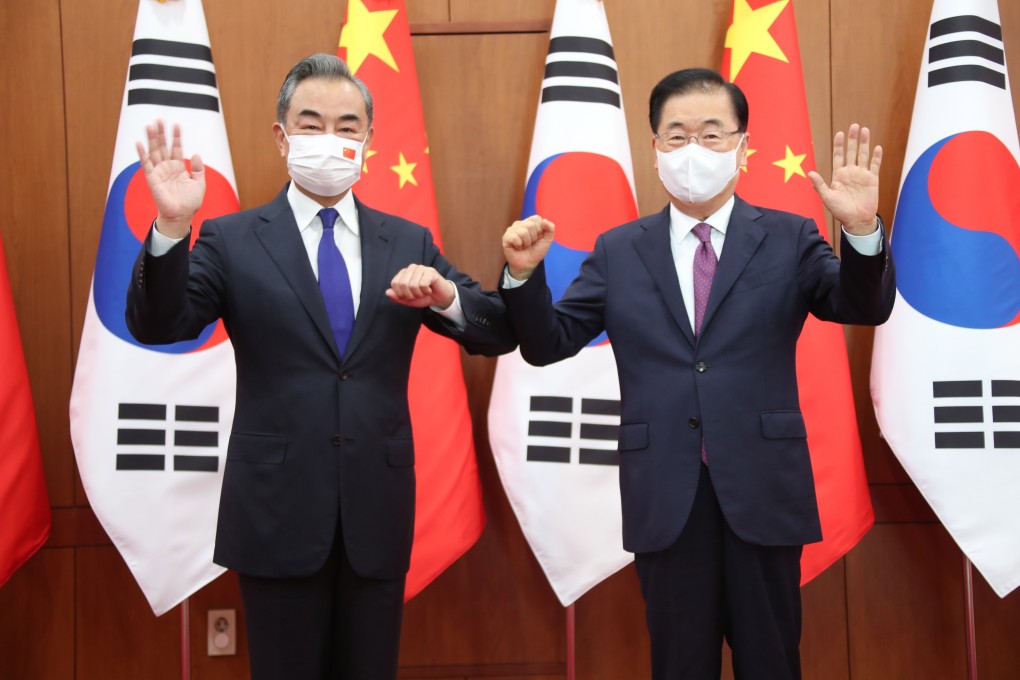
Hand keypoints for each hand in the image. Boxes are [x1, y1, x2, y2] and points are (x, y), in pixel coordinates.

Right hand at [135, 120, 205, 238]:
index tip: (176, 124)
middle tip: (159, 119)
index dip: (176, 136)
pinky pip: (145, 164)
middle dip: (161, 133)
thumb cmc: (190, 202)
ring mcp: (159, 171)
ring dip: (151, 138)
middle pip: (163, 146)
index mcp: (178, 167)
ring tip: (149, 125)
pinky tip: (139, 143)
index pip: (176, 148)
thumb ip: (198, 169)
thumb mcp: (199, 183)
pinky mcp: (151, 178)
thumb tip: (195, 154)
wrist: (182, 215)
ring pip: (153, 151)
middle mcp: (167, 167)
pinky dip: (142, 154)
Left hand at [386, 264, 456, 308]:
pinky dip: (426, 291)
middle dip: (411, 295)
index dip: (401, 294)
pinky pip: (423, 284)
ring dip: (420, 294)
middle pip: (403, 284)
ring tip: (425, 292)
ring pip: (413, 285)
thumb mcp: (408, 300)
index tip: (410, 296)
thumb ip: (397, 297)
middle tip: (418, 295)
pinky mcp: (431, 271)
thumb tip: (387, 292)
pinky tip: (430, 289)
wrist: (440, 298)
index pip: (395, 283)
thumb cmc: (424, 297)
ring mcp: (421, 268)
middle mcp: (411, 268)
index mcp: (404, 273)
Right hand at [502, 215, 554, 279]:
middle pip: (530, 225)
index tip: (538, 238)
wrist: (528, 264)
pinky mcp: (506, 237)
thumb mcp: (548, 240)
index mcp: (530, 222)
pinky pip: (514, 237)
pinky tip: (517, 247)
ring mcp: (511, 230)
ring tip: (524, 246)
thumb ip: (550, 229)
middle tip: (530, 244)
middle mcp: (520, 224)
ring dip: (526, 243)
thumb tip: (545, 220)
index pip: (537, 219)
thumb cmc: (536, 251)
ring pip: (523, 232)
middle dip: (533, 238)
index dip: (540, 230)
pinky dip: (519, 245)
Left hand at [808, 123, 881, 234]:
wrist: (856, 220)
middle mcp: (850, 172)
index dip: (839, 145)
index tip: (840, 133)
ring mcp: (862, 175)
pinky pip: (875, 165)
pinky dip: (876, 157)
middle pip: (851, 152)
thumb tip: (809, 172)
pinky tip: (877, 147)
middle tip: (854, 126)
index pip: (838, 156)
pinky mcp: (872, 180)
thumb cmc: (840, 211)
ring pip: (863, 155)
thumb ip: (819, 185)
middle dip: (852, 139)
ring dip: (864, 143)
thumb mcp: (827, 197)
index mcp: (838, 175)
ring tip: (865, 130)